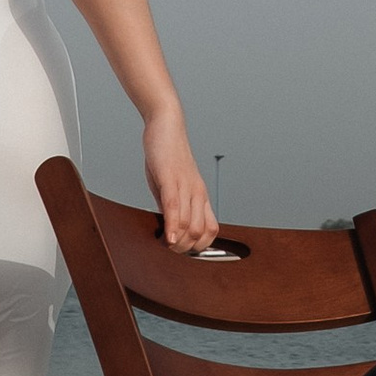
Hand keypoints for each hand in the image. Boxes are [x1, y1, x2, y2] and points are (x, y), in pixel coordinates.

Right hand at [144, 119, 216, 253]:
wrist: (167, 126)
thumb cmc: (167, 155)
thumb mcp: (170, 186)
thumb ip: (171, 206)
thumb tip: (169, 227)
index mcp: (200, 196)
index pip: (210, 230)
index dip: (199, 246)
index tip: (181, 249)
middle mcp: (197, 193)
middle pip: (200, 233)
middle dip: (185, 249)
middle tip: (170, 249)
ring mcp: (186, 186)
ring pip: (189, 224)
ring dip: (177, 242)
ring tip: (165, 245)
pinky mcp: (171, 178)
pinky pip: (174, 208)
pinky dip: (172, 227)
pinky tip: (167, 238)